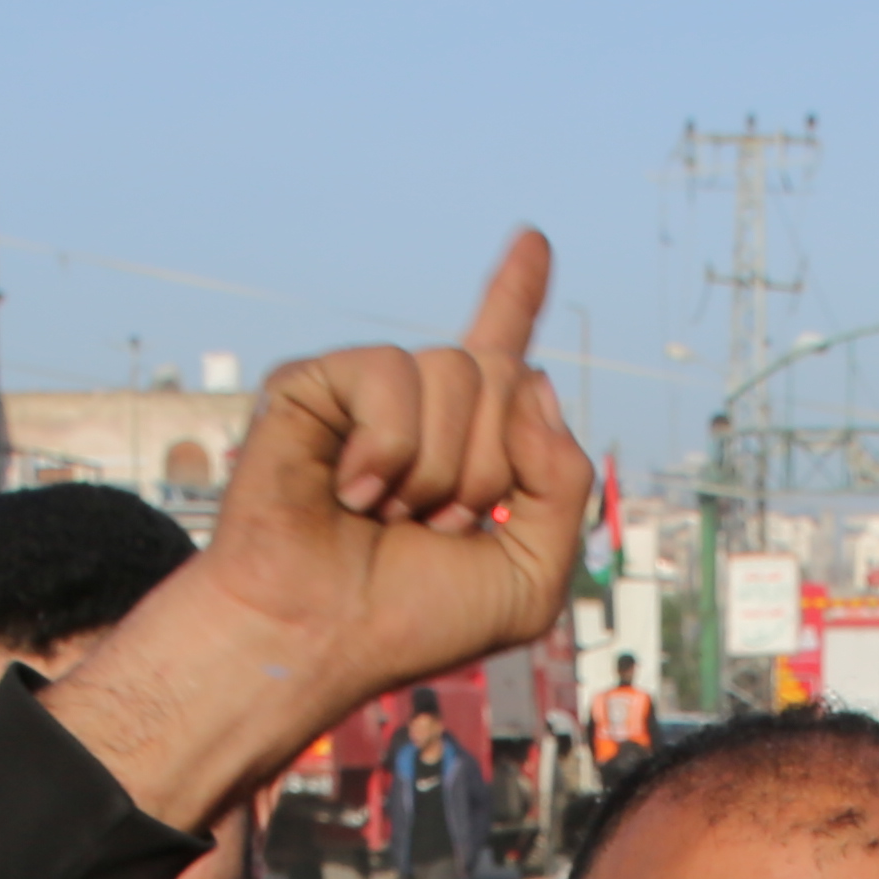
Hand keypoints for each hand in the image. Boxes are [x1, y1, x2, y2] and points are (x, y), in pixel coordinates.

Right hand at [47, 233, 591, 838]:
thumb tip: (535, 387)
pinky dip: (385, 451)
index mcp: (466, 445)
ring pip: (458, 373)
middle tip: (430, 527)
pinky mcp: (313, 384)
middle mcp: (415, 410)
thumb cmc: (412, 622)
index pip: (501, 356)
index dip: (517, 296)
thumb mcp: (532, 576)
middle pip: (507, 376)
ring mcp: (363, 393)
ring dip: (436, 470)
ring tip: (386, 515)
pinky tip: (348, 492)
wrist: (324, 638)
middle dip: (488, 469)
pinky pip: (390, 377)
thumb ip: (565, 485)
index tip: (533, 240)